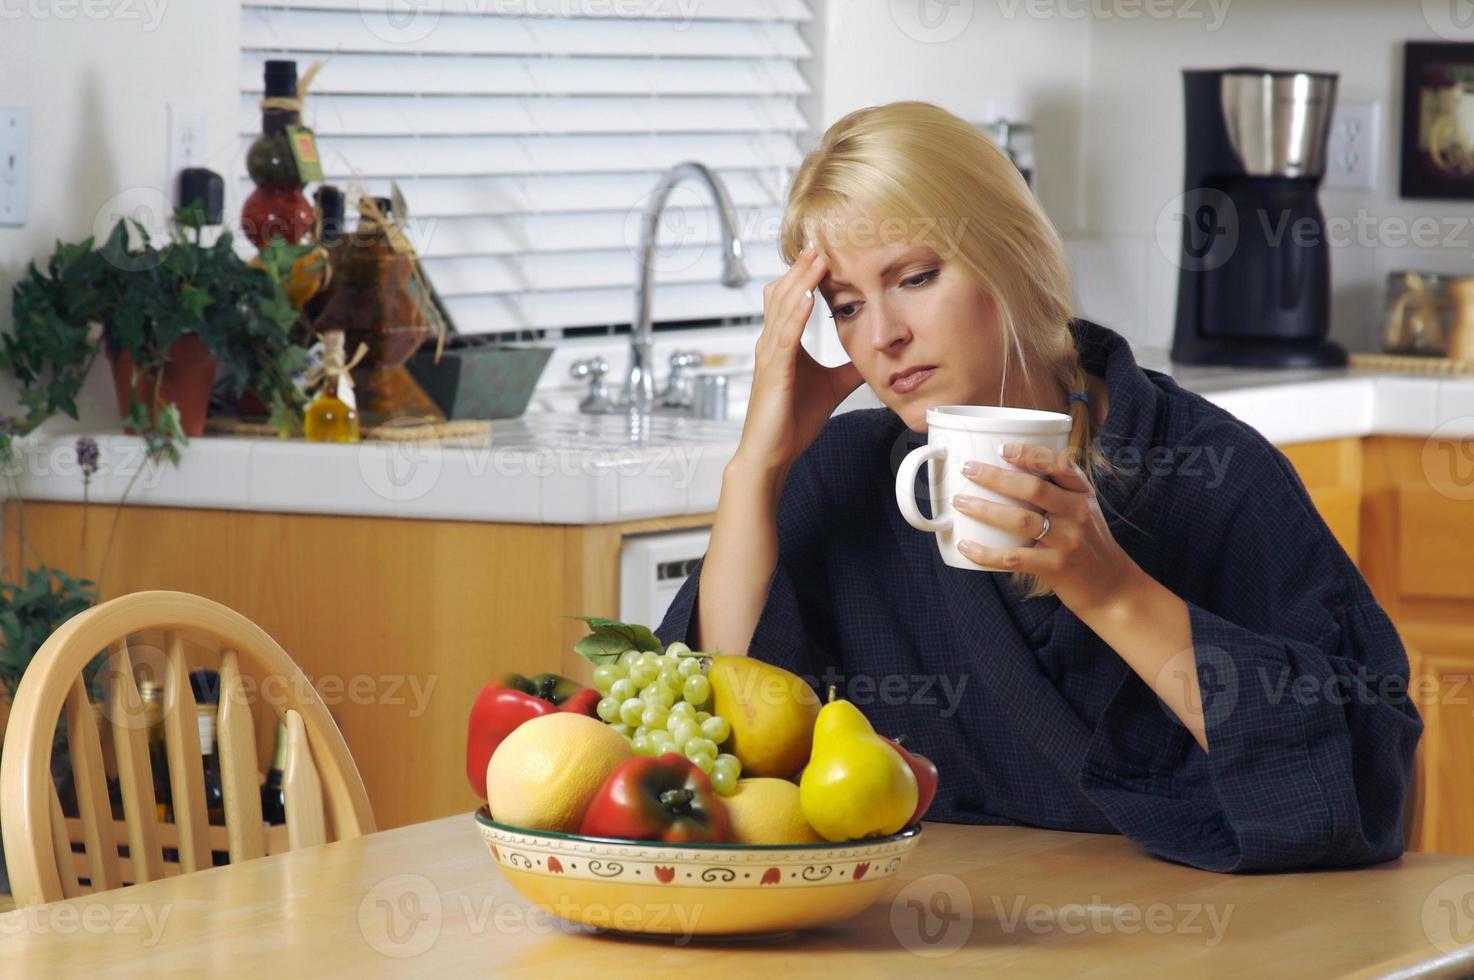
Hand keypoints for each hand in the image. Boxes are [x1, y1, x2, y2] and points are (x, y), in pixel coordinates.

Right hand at [734, 244, 862, 475]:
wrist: (771, 454)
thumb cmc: (792, 422)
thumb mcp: (831, 387)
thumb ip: (849, 367)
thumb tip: (874, 354)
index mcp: (782, 344)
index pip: (793, 298)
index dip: (806, 274)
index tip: (825, 250)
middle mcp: (771, 343)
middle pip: (784, 293)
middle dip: (803, 266)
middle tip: (821, 239)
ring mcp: (770, 355)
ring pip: (784, 307)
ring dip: (801, 280)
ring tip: (817, 256)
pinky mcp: (774, 372)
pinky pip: (785, 336)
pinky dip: (797, 313)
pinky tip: (809, 296)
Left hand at [952, 442, 1141, 617]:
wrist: (1114, 589)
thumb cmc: (1089, 547)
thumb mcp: (1083, 512)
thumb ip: (1056, 494)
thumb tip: (1006, 476)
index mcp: (1082, 494)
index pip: (1060, 464)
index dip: (1030, 453)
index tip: (1002, 448)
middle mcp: (1078, 513)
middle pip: (1033, 488)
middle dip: (996, 476)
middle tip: (968, 469)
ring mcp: (1068, 540)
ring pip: (1020, 519)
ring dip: (985, 509)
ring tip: (961, 502)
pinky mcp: (1057, 566)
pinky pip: (1014, 558)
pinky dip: (986, 553)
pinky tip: (966, 547)